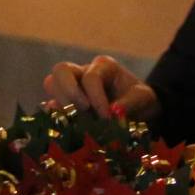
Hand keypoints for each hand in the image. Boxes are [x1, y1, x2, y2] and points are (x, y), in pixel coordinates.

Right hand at [44, 55, 158, 120]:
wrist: (139, 110)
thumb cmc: (141, 100)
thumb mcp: (143, 99)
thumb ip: (130, 104)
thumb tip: (112, 113)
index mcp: (103, 67)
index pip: (91, 77)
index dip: (96, 98)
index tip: (106, 117)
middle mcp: (83, 72)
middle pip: (61, 71)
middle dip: (69, 92)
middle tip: (83, 112)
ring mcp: (72, 87)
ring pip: (51, 84)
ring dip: (60, 104)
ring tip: (74, 122)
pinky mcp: (66, 104)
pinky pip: (51, 105)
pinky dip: (54, 116)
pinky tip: (64, 128)